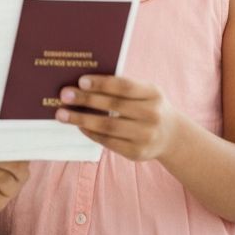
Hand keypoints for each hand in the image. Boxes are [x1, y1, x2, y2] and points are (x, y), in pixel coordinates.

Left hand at [55, 75, 179, 161]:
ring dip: (81, 119)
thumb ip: (121, 87)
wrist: (172, 137)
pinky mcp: (137, 153)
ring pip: (108, 126)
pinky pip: (109, 142)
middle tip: (64, 95)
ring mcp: (146, 136)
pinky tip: (78, 125)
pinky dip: (91, 133)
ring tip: (62, 114)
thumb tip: (83, 83)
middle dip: (85, 100)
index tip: (80, 81)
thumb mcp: (144, 92)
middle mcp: (152, 115)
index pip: (124, 86)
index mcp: (153, 94)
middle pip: (113, 106)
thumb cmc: (148, 106)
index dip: (101, 83)